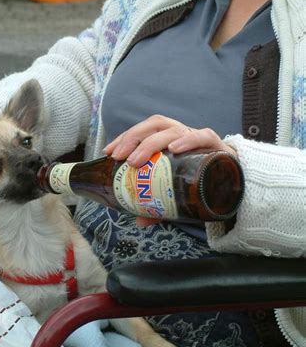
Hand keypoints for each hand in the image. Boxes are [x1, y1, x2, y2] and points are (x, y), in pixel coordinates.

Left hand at [103, 114, 236, 225]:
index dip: (126, 137)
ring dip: (151, 143)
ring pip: (173, 129)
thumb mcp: (176, 196)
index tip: (109, 152)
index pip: (144, 131)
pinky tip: (174, 149)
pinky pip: (203, 137)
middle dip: (133, 138)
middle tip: (119, 157)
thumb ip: (160, 206)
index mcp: (169, 142)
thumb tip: (140, 221)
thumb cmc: (202, 185)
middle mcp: (182, 135)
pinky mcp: (217, 146)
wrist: (239, 187)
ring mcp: (199, 139)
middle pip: (155, 125)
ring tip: (137, 159)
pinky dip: (187, 140)